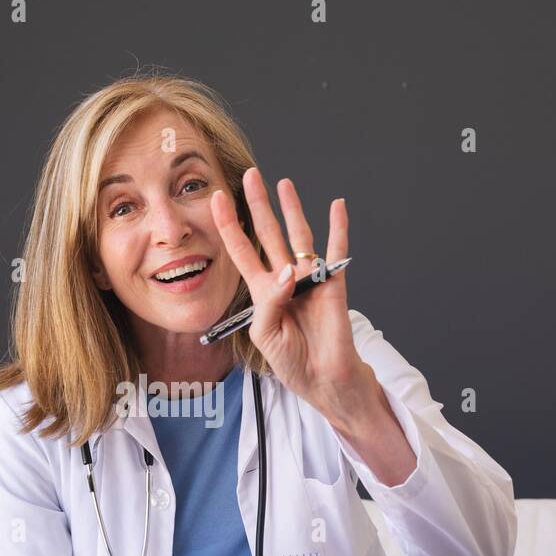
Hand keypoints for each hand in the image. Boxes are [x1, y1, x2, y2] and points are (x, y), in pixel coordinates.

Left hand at [210, 167, 365, 413]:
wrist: (322, 379)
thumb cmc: (292, 361)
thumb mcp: (266, 335)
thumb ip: (271, 302)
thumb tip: (289, 272)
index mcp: (263, 291)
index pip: (242, 251)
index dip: (230, 226)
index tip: (217, 200)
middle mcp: (284, 279)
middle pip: (268, 234)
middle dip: (258, 205)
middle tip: (250, 177)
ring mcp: (309, 278)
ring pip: (298, 236)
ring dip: (292, 210)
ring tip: (283, 183)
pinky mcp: (333, 283)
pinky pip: (336, 251)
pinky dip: (338, 228)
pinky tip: (337, 206)